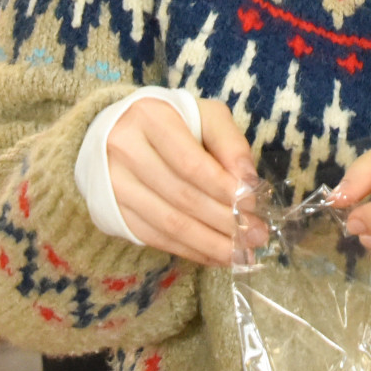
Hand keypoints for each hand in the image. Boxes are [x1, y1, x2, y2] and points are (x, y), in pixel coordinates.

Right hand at [105, 97, 266, 264]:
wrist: (119, 132)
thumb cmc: (173, 122)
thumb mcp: (205, 115)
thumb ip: (230, 142)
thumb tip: (247, 181)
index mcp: (150, 119)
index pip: (191, 164)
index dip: (223, 189)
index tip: (252, 205)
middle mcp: (125, 151)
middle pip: (181, 196)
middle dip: (224, 220)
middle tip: (256, 235)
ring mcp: (115, 185)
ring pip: (169, 223)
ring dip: (210, 243)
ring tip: (240, 253)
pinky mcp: (114, 212)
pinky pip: (156, 238)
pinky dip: (190, 250)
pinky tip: (215, 255)